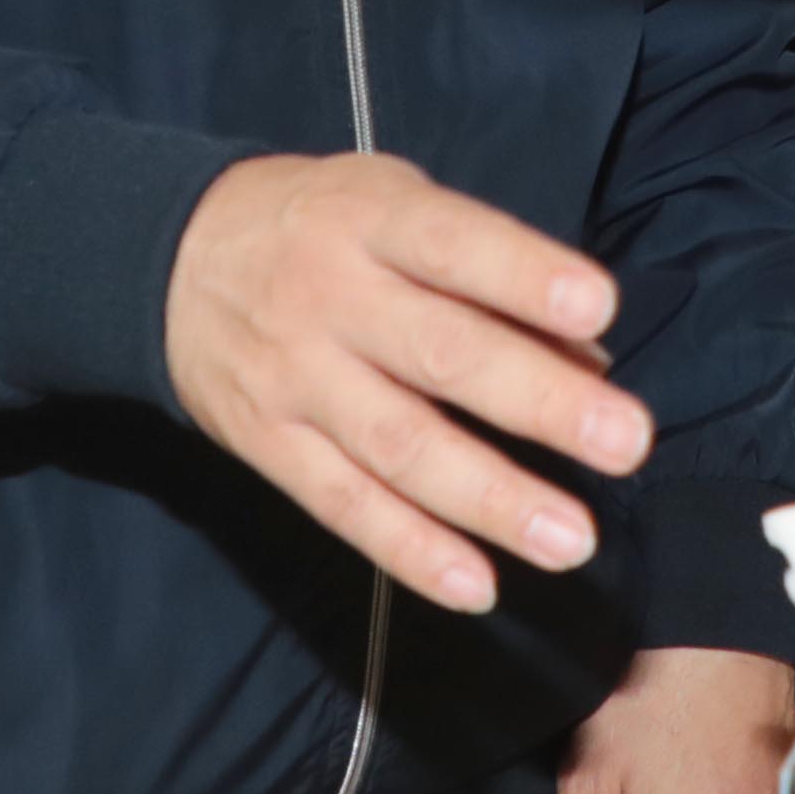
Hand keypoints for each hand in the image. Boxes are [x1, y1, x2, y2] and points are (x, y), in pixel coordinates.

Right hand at [164, 152, 642, 614]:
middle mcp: (333, 300)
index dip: (524, 276)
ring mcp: (297, 380)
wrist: (168, 258)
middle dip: (539, 403)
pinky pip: (345, 506)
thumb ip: (491, 272)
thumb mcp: (395, 207)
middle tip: (626, 441)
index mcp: (372, 222)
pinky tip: (478, 587)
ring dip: (492, 499)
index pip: (454, 244)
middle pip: (441, 355)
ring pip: (400, 447)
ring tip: (572, 540)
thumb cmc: (320, 226)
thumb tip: (592, 353)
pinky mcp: (271, 446)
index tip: (600, 309)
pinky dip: (411, 551)